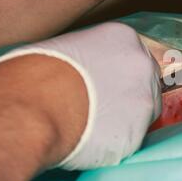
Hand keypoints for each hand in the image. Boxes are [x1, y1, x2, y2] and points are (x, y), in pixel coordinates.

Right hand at [0, 23, 161, 169]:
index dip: (120, 76)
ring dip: (124, 120)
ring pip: (142, 114)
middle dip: (128, 97)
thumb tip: (93, 73)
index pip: (135, 58)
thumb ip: (94, 58)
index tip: (106, 86)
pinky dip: (115, 142)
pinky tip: (92, 139)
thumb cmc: (37, 75)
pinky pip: (129, 139)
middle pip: (146, 84)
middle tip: (102, 107)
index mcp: (125, 39)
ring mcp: (145, 100)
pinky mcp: (138, 133)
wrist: (35, 109)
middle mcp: (143, 66)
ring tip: (93, 124)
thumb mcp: (69, 48)